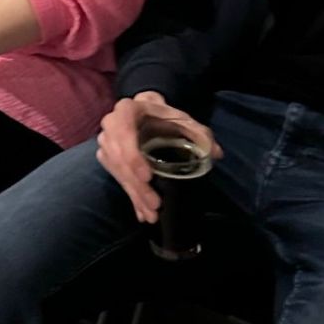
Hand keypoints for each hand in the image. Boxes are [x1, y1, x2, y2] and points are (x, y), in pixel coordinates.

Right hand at [96, 93, 221, 223]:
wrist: (146, 114)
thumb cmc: (163, 116)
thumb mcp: (181, 118)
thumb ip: (199, 132)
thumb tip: (216, 153)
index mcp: (127, 110)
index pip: (123, 132)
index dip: (132, 155)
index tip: (148, 177)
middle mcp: (111, 126)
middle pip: (118, 158)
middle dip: (136, 185)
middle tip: (155, 204)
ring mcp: (107, 143)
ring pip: (117, 172)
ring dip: (134, 195)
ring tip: (152, 213)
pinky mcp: (108, 158)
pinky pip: (117, 179)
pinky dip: (131, 197)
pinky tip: (142, 213)